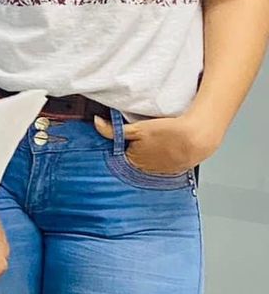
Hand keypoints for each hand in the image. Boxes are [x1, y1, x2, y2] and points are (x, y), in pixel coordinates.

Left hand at [93, 113, 216, 176]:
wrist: (197, 138)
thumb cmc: (168, 132)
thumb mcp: (138, 128)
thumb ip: (114, 130)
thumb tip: (96, 122)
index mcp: (133, 161)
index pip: (119, 153)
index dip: (122, 143)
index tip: (128, 136)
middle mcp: (145, 170)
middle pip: (133, 159)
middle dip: (135, 149)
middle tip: (144, 137)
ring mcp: (160, 171)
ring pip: (148, 162)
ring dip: (150, 154)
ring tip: (157, 142)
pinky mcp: (173, 170)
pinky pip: (162, 164)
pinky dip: (162, 157)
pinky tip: (167, 148)